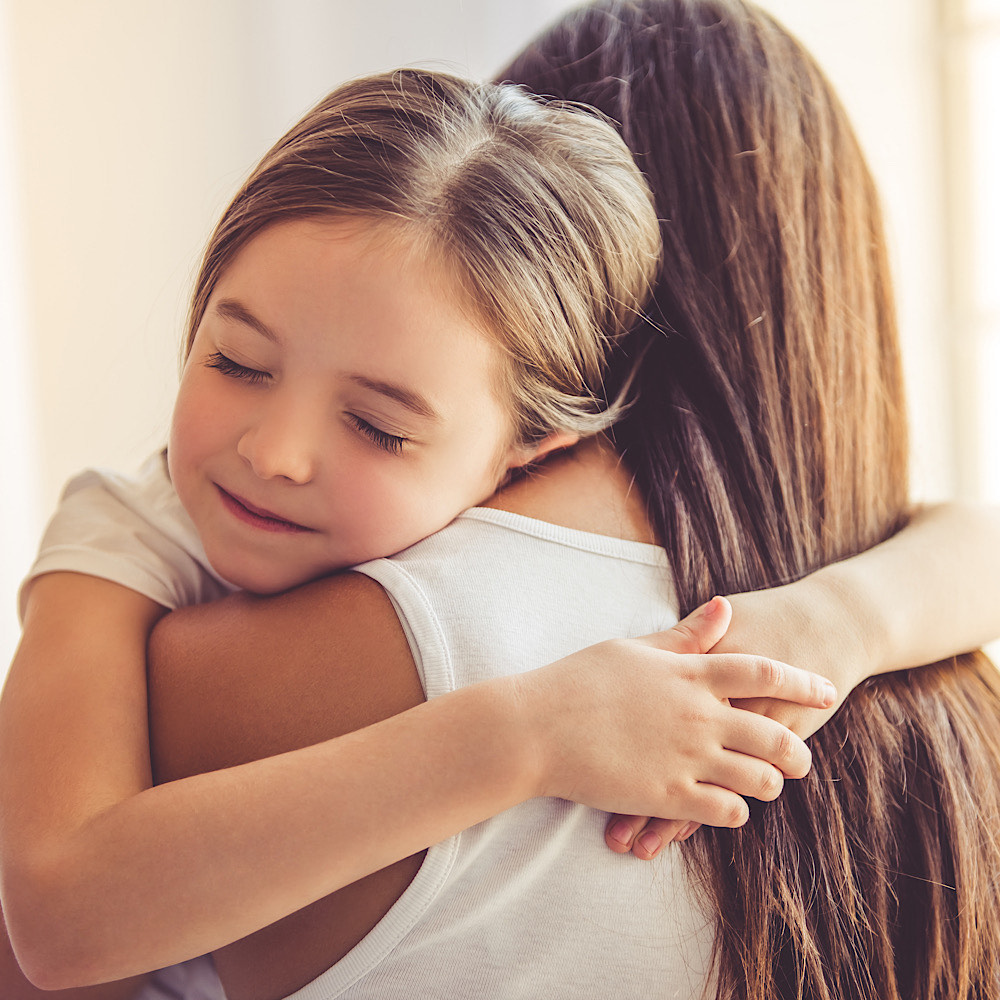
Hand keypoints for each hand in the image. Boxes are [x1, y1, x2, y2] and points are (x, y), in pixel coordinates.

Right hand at [606, 583, 862, 858]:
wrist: (535, 727)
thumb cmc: (579, 680)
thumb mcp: (634, 648)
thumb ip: (686, 636)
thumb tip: (725, 607)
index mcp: (689, 673)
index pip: (763, 672)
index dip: (802, 681)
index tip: (827, 691)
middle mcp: (697, 715)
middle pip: (774, 732)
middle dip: (798, 749)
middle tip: (803, 758)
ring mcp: (685, 757)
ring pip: (758, 778)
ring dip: (770, 783)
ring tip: (766, 785)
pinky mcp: (667, 796)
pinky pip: (725, 812)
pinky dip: (735, 812)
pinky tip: (728, 808)